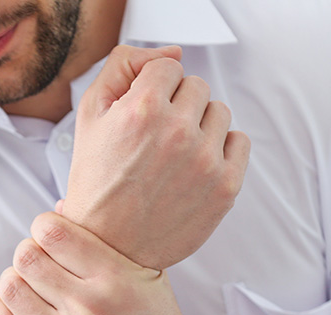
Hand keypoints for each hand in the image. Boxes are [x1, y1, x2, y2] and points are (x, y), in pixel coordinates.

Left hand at [0, 213, 205, 314]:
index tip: (48, 237)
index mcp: (117, 281)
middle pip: (26, 258)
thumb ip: (111, 246)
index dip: (43, 228)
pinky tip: (14, 311)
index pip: (52, 232)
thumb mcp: (152, 283)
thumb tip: (63, 204)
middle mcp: (89, 310)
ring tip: (28, 289)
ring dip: (14, 282)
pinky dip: (0, 311)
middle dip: (28, 254)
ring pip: (10, 288)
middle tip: (37, 264)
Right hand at [61, 45, 250, 268]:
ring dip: (199, 128)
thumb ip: (124, 66)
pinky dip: (222, 151)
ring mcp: (205, 162)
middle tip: (155, 144)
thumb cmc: (98, 184)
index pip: (169, 66)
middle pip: (196, 87)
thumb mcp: (91, 116)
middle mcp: (177, 133)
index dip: (153, 91)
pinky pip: (240, 142)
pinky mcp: (225, 188)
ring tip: (173, 159)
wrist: (109, 249)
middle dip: (177, 108)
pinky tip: (195, 169)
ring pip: (219, 113)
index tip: (143, 120)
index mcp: (142, 110)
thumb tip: (174, 50)